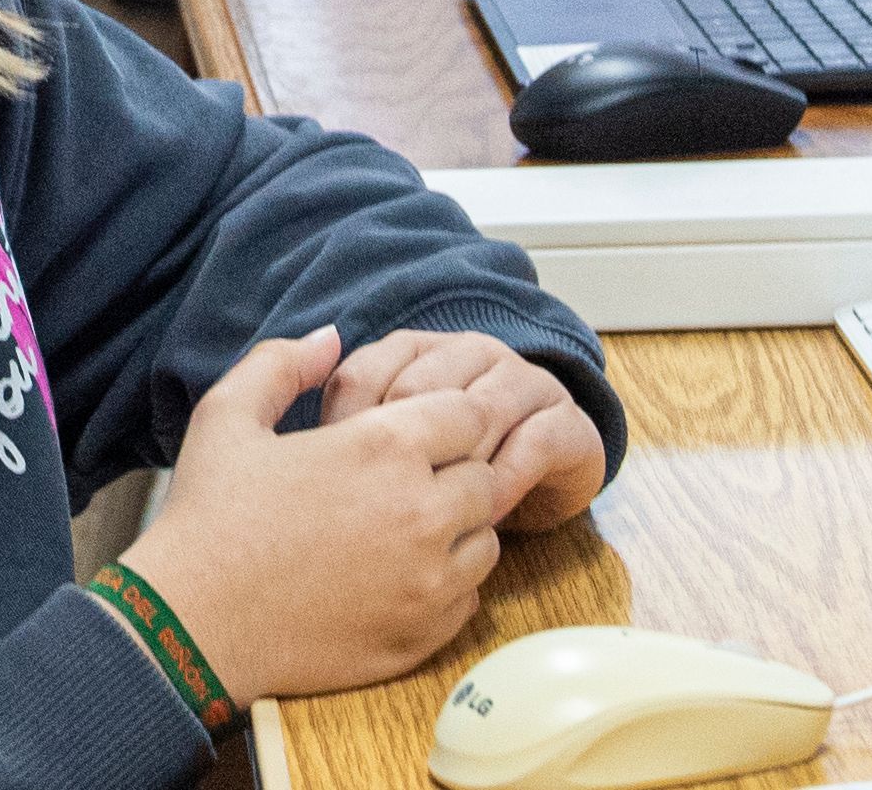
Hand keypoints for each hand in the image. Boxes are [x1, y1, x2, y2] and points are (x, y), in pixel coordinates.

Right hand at [120, 327, 531, 703]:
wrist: (192, 623)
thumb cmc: (207, 516)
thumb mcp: (227, 414)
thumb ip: (283, 363)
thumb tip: (330, 338)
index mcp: (384, 448)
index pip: (469, 413)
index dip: (442, 418)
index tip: (406, 436)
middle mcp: (423, 512)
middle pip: (485, 476)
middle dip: (453, 473)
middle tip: (400, 485)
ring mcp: (428, 581)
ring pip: (486, 540)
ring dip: (456, 530)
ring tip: (399, 532)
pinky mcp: (422, 635)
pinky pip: (467, 600)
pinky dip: (444, 586)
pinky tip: (394, 579)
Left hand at [328, 327, 615, 532]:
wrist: (543, 473)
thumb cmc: (451, 465)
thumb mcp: (393, 444)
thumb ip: (348, 429)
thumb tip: (303, 441)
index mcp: (416, 349)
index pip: (362, 375)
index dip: (341, 433)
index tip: (326, 485)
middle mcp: (470, 354)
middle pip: (418, 394)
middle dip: (396, 458)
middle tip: (374, 513)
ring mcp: (522, 384)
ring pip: (476, 414)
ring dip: (453, 471)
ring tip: (431, 522)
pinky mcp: (567, 423)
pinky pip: (534, 444)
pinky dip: (506, 481)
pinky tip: (485, 516)